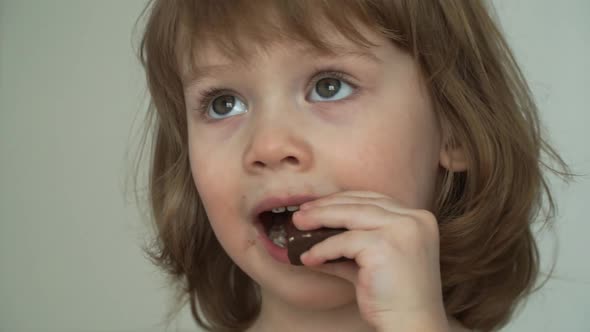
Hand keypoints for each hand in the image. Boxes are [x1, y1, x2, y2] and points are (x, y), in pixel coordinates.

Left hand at [293, 191, 449, 330]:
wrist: (412, 325)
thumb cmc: (394, 298)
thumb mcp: (371, 262)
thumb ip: (349, 246)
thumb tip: (314, 237)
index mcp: (419, 218)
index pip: (374, 199)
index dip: (343, 200)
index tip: (318, 206)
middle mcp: (415, 219)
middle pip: (362, 202)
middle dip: (327, 206)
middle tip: (301, 213)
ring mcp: (403, 230)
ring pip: (351, 215)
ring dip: (319, 218)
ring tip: (298, 225)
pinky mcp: (386, 245)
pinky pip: (344, 241)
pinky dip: (322, 248)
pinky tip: (309, 257)